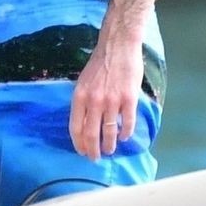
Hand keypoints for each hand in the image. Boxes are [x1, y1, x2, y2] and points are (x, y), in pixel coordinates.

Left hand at [69, 32, 143, 159]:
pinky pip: (127, 123)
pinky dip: (125, 133)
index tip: (82, 152)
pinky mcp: (129, 99)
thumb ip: (82, 103)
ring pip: (109, 132)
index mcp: (79, 97)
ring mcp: (112, 101)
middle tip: (95, 158)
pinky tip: (123, 137)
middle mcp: (94, 101)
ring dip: (109, 145)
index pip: (76, 128)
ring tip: (109, 150)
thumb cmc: (99, 65)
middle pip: (91, 134)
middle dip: (92, 150)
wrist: (117, 47)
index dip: (79, 144)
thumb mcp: (82, 83)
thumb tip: (82, 124)